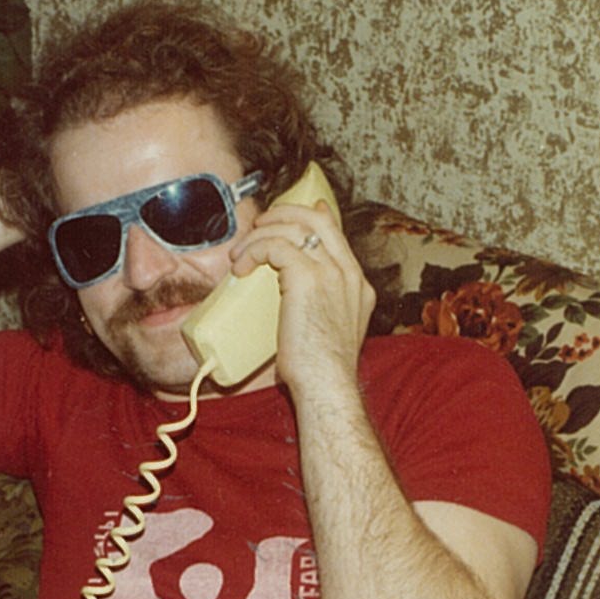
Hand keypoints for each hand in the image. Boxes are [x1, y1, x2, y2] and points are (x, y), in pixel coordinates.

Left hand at [229, 200, 376, 394]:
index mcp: (358, 287)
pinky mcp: (308, 278)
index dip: (316, 217)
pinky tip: (241, 267)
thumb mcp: (328, 336)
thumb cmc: (321, 373)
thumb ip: (318, 314)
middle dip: (285, 213)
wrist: (327, 386)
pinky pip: (274, 246)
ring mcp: (332, 273)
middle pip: (317, 220)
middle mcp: (349, 274)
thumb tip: (293, 311)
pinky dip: (253, 250)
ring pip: (293, 228)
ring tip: (241, 252)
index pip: (337, 236)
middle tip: (261, 223)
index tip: (303, 212)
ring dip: (261, 234)